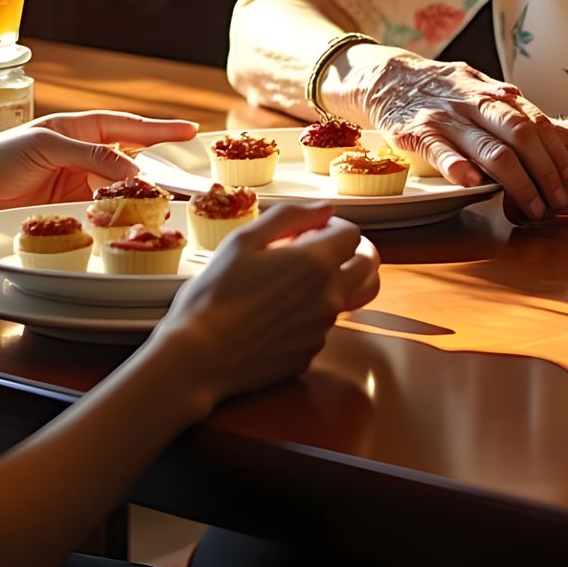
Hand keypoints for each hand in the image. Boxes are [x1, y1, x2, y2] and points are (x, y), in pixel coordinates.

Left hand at [0, 110, 195, 215]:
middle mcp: (82, 153)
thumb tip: (131, 166)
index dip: (160, 129)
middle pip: (129, 159)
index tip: (190, 131)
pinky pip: (101, 209)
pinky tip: (126, 218)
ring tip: (156, 204)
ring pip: (118, 187)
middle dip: (154, 169)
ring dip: (135, 195)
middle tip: (181, 181)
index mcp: (78, 128)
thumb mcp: (46, 146)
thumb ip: (90, 154)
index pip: (127, 126)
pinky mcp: (68, 208)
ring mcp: (76, 182)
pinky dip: (115, 213)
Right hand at [159, 203, 380, 410]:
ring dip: (337, 282)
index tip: (308, 230)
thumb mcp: (243, 240)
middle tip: (319, 249)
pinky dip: (312, 313)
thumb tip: (326, 209)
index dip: (333, 226)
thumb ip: (290, 217)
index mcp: (316, 263)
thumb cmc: (214, 294)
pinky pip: (324, 326)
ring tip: (300, 280)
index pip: (353, 234)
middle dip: (352, 251)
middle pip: (369, 267)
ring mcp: (322, 329)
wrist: (198, 357)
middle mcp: (329, 297)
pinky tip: (277, 313)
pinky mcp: (310, 353)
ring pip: (350, 297)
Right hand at [357, 50, 567, 218]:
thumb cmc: (437, 88)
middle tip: (558, 200)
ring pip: (489, 148)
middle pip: (519, 135)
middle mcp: (472, 102)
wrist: (385, 77)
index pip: (534, 120)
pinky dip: (460, 168)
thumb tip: (536, 116)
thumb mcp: (473, 84)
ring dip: (516, 181)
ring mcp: (445, 118)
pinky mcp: (416, 133)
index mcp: (490, 93)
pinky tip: (475, 185)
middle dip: (544, 170)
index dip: (555, 151)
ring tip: (532, 207)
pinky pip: (441, 151)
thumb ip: (501, 100)